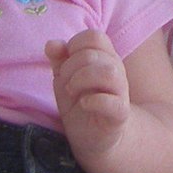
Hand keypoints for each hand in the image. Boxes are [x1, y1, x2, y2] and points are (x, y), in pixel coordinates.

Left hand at [47, 29, 130, 154]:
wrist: (94, 137)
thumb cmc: (80, 102)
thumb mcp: (64, 78)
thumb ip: (59, 58)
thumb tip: (52, 44)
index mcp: (105, 57)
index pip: (94, 36)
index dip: (74, 45)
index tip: (66, 63)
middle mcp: (116, 70)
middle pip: (93, 54)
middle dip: (70, 68)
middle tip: (66, 84)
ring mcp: (121, 91)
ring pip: (108, 72)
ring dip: (81, 80)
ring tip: (72, 92)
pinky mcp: (120, 113)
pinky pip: (112, 101)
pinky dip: (93, 100)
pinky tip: (83, 104)